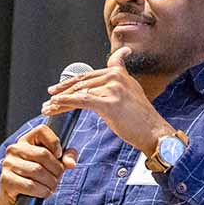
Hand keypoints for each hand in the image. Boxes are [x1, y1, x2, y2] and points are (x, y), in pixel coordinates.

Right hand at [0, 124, 77, 204]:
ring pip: (37, 171)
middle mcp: (15, 149)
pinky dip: (42, 191)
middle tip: (57, 177)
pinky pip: (30, 185)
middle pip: (43, 154)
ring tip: (51, 186)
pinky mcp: (6, 180)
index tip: (58, 155)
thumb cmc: (37, 177)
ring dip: (50, 182)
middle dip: (56, 169)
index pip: (42, 130)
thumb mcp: (54, 164)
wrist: (17, 197)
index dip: (55, 143)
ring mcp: (8, 164)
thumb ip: (66, 158)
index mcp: (26, 140)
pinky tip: (44, 192)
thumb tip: (71, 163)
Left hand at [43, 46, 174, 156]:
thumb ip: (116, 88)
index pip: (91, 73)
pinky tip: (56, 104)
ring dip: (61, 99)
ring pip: (79, 91)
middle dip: (63, 89)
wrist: (154, 132)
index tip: (60, 85)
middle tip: (50, 95)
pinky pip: (82, 100)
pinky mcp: (109, 102)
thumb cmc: (142, 120)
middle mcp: (116, 77)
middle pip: (82, 81)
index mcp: (120, 74)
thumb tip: (97, 92)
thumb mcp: (131, 95)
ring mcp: (113, 88)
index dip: (73, 78)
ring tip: (49, 106)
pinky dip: (66, 102)